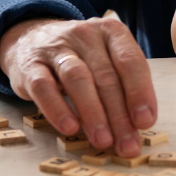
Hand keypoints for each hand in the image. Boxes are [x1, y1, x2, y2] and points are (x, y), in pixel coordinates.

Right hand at [0, 17, 156, 157]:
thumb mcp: (106, 59)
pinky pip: (43, 87)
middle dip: (119, 114)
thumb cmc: (80, 57)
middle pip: (105, 76)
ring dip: (93, 113)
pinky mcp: (30, 65)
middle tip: (127, 145)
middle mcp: (85, 35)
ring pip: (77, 78)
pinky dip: (57, 109)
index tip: (145, 121)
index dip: (140, 92)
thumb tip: (138, 127)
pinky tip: (70, 128)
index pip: (130, 60)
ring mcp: (56, 48)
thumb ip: (123, 86)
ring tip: (103, 141)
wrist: (30, 39)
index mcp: (111, 31)